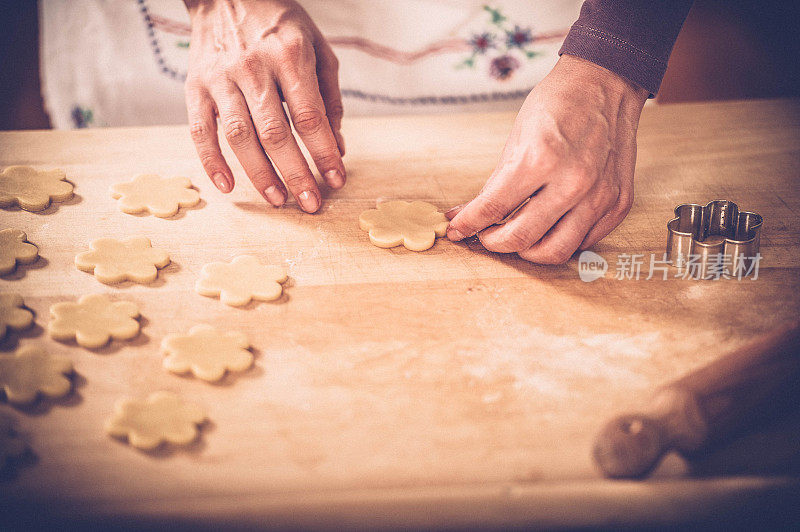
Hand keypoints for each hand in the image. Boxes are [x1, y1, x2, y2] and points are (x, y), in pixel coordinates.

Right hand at [183, 0, 344, 212]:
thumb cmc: (280, 26)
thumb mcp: (318, 49)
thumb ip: (330, 99)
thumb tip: (338, 148)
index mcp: (290, 55)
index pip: (310, 115)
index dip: (324, 152)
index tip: (337, 179)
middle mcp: (253, 68)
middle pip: (275, 132)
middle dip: (296, 173)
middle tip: (310, 203)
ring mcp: (221, 78)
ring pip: (239, 136)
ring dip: (260, 174)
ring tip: (279, 200)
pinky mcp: (195, 87)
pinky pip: (199, 130)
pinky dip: (211, 162)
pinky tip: (228, 186)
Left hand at [446, 54, 647, 262]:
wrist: (606, 83)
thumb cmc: (560, 104)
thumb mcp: (516, 137)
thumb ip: (495, 183)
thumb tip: (466, 213)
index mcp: (540, 159)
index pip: (492, 209)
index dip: (468, 224)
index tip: (456, 229)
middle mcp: (573, 182)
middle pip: (521, 239)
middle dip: (493, 243)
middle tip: (485, 235)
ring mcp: (599, 196)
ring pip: (554, 252)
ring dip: (527, 251)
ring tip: (515, 238)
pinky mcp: (618, 204)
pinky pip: (584, 241)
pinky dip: (560, 240)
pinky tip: (548, 227)